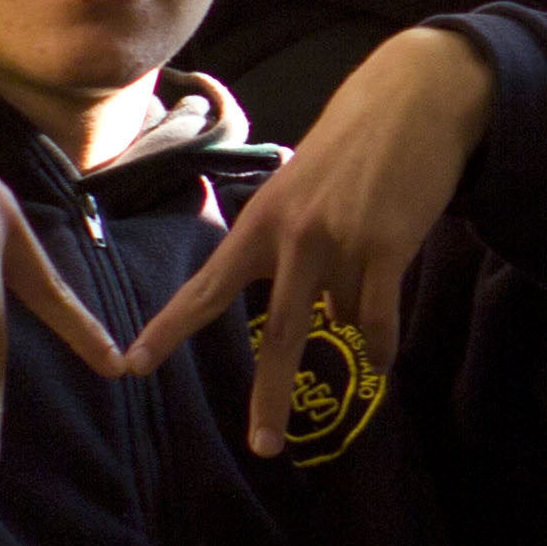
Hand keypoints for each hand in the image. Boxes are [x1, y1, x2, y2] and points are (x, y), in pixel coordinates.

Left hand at [124, 28, 491, 454]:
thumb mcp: (300, 187)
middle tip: (265, 446)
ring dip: (356, 316)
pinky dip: (381, 344)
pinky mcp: (388, 245)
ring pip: (344, 320)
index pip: (206, 288)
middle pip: (280, 334)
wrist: (415, 99)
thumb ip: (288, 244)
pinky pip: (379, 319)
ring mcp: (341, 241)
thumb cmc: (355, 146)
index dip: (168, 331)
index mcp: (261, 223)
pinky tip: (382, 359)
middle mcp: (294, 237)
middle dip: (271, 396)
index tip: (130, 367)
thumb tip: (315, 314)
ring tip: (372, 266)